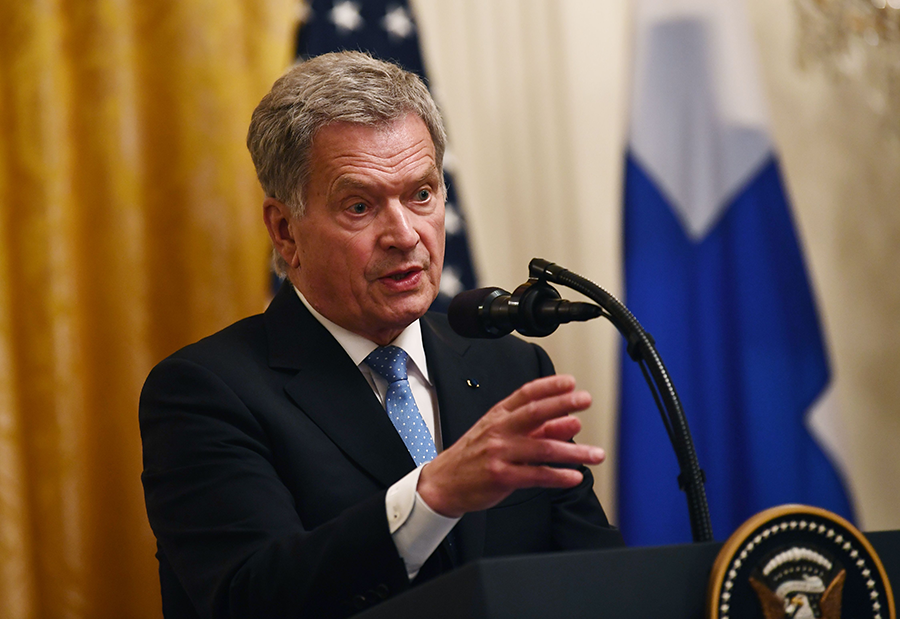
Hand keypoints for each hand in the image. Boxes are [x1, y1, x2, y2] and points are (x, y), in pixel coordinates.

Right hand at [416, 374, 604, 517]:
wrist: (444, 483)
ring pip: (542, 448)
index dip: (549, 386)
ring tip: (595, 453)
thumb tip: (566, 420)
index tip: (570, 382)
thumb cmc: (472, 457)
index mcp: (499, 415)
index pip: (526, 394)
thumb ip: (534, 428)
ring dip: (573, 451)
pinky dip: (558, 476)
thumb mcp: (498, 434)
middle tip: (585, 400)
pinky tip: (574, 476)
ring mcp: (500, 453)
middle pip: (535, 413)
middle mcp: (500, 430)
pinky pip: (535, 475)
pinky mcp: (501, 476)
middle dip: (562, 404)